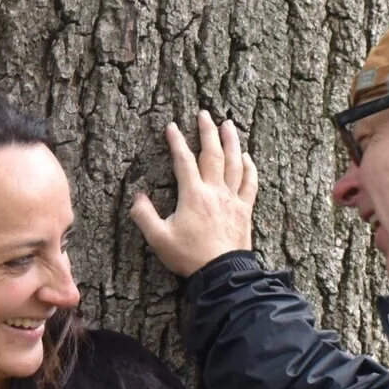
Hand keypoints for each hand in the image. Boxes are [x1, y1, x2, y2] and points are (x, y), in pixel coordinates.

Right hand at [130, 110, 258, 277]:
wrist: (222, 274)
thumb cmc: (190, 257)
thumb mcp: (159, 239)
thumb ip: (144, 216)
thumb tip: (138, 197)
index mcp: (193, 195)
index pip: (183, 161)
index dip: (176, 142)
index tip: (171, 127)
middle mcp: (215, 191)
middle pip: (212, 154)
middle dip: (207, 131)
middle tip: (204, 114)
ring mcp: (232, 200)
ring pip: (234, 163)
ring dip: (231, 142)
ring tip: (228, 124)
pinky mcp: (245, 211)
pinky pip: (250, 184)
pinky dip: (249, 168)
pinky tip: (247, 158)